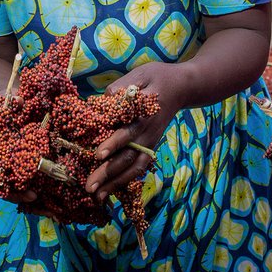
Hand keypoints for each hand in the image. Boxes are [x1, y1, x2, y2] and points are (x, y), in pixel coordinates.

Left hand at [85, 63, 182, 201]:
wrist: (182, 87)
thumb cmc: (156, 78)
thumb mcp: (139, 74)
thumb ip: (119, 88)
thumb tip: (100, 104)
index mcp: (144, 115)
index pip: (127, 132)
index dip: (113, 144)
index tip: (98, 155)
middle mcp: (147, 133)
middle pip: (128, 156)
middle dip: (108, 173)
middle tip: (89, 187)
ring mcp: (150, 143)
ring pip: (134, 168)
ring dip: (115, 183)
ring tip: (97, 197)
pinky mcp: (150, 147)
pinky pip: (138, 168)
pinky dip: (125, 181)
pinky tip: (110, 192)